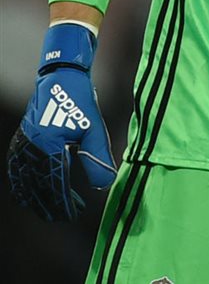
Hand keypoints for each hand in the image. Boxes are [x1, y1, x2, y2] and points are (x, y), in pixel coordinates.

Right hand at [7, 23, 117, 220]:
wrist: (61, 78)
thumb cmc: (80, 102)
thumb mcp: (94, 130)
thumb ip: (98, 158)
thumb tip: (104, 185)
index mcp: (48, 146)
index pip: (54, 183)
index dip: (62, 201)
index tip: (72, 214)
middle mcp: (30, 148)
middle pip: (36, 185)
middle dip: (48, 203)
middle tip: (60, 216)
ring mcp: (23, 143)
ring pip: (24, 179)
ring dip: (35, 195)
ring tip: (48, 208)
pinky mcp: (22, 139)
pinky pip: (18, 168)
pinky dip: (24, 182)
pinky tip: (32, 190)